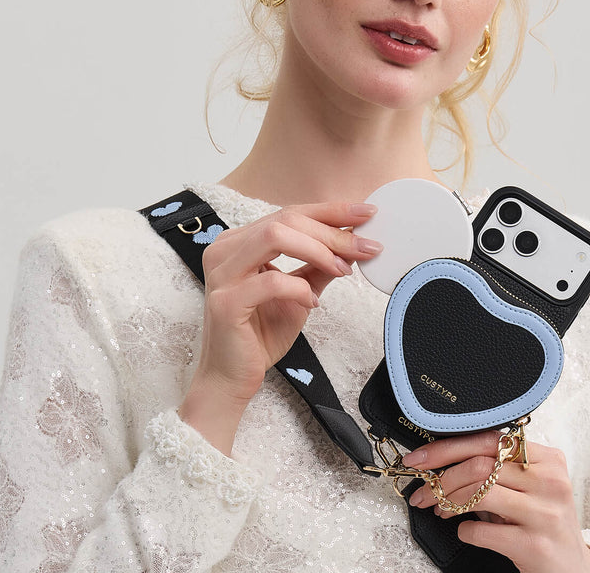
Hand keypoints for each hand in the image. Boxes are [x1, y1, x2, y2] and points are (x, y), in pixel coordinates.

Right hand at [179, 201, 380, 452]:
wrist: (232, 378)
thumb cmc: (261, 334)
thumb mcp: (300, 292)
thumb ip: (319, 265)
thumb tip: (354, 242)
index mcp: (240, 242)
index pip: (289, 213)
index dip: (331, 211)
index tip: (368, 213)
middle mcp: (225, 250)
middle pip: (285, 220)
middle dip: (332, 231)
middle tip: (366, 246)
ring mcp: (222, 274)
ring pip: (274, 237)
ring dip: (318, 250)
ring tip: (343, 269)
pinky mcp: (225, 302)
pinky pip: (271, 282)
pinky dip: (299, 288)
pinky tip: (312, 302)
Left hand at [404, 432, 589, 572]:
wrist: (572, 569)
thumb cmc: (541, 522)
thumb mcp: (527, 489)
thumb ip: (498, 470)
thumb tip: (441, 462)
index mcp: (547, 458)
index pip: (488, 440)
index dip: (447, 447)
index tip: (420, 459)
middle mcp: (549, 480)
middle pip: (480, 465)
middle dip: (441, 478)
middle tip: (421, 490)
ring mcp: (545, 512)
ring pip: (479, 493)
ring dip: (447, 502)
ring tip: (439, 510)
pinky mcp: (536, 544)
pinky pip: (483, 530)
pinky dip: (465, 530)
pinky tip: (465, 531)